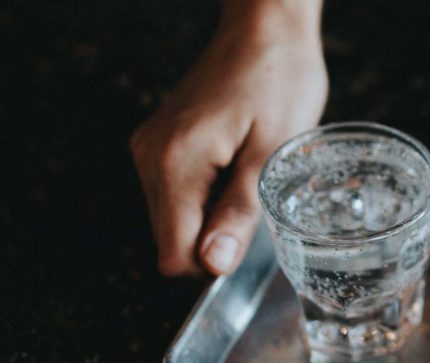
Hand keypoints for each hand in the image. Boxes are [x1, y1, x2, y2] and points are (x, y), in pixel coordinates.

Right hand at [131, 6, 326, 275]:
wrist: (266, 29)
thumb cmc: (279, 80)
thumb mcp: (272, 153)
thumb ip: (240, 212)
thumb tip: (213, 264)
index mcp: (175, 163)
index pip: (174, 253)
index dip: (212, 266)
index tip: (251, 246)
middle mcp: (150, 156)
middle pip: (170, 240)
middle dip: (214, 242)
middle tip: (258, 208)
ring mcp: (151, 148)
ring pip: (173, 220)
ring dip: (212, 219)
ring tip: (250, 183)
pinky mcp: (160, 142)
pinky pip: (177, 194)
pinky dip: (206, 198)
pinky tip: (237, 172)